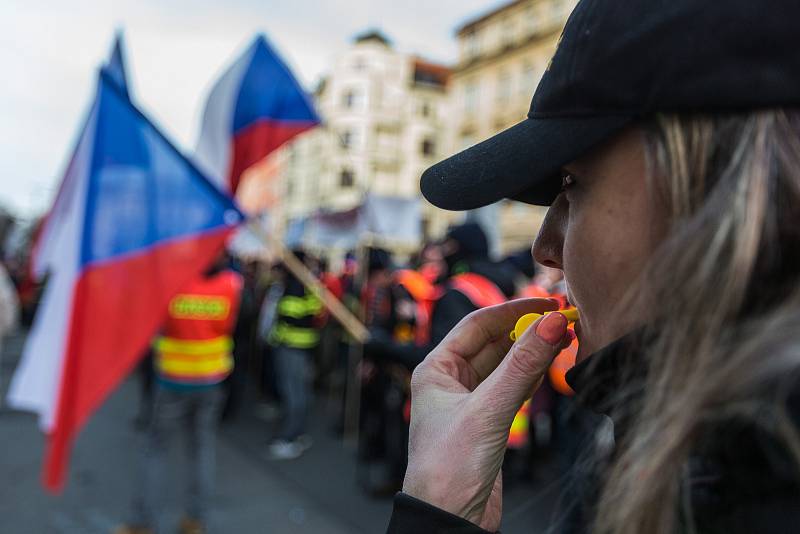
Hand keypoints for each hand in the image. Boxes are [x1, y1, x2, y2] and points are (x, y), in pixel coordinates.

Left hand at [402, 298, 572, 530]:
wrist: (449, 520)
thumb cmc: (448, 468)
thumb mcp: (489, 410)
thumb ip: (522, 366)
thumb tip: (550, 324)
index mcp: (436, 369)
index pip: (477, 325)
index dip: (512, 309)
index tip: (546, 301)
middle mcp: (451, 382)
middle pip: (494, 342)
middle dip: (526, 330)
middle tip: (561, 320)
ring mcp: (471, 402)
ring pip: (507, 365)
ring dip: (533, 352)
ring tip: (564, 337)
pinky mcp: (489, 423)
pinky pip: (514, 388)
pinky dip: (534, 376)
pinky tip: (553, 365)